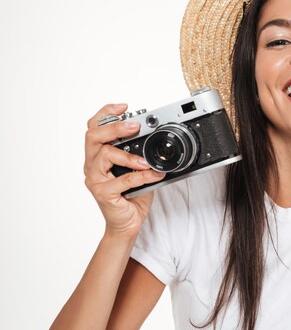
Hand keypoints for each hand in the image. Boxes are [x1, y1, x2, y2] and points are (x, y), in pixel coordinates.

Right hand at [83, 104, 165, 238]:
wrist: (127, 223)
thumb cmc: (132, 196)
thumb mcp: (138, 169)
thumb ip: (141, 154)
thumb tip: (159, 137)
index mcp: (97, 156)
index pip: (94, 128)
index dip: (106, 114)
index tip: (123, 107)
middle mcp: (92, 165)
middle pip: (93, 136)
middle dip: (114, 127)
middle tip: (134, 126)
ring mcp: (95, 179)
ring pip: (104, 154)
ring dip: (129, 155)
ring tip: (146, 160)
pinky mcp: (103, 193)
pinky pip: (122, 180)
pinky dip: (141, 176)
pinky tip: (154, 175)